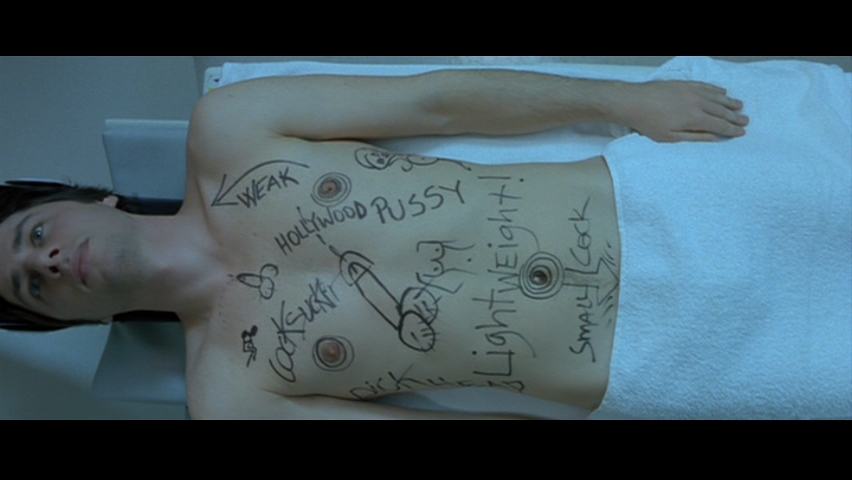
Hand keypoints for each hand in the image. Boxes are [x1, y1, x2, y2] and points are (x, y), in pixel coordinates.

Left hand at [614, 81, 748, 142]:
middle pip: (721, 110)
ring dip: (729, 102)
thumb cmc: (648, 123)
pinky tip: (722, 91)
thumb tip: (715, 139)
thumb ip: (695, 138)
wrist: (633, 102)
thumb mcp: (670, 138)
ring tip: (740, 106)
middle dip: (735, 117)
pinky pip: (705, 86)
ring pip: (716, 96)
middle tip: (746, 120)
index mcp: (695, 118)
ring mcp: (691, 91)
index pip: (720, 125)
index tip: (742, 132)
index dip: (732, 130)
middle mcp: (697, 102)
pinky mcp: (684, 84)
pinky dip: (715, 89)